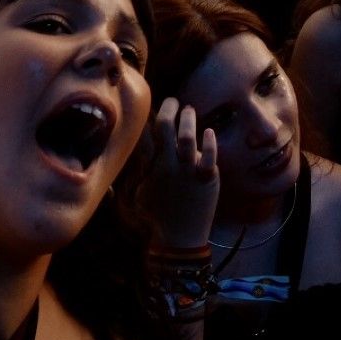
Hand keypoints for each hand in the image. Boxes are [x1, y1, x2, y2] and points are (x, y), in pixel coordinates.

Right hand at [141, 99, 218, 250]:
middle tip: (172, 101)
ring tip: (189, 110)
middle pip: (166, 128)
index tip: (150, 106)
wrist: (180, 238)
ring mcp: (189, 171)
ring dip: (187, 119)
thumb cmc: (157, 217)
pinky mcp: (207, 178)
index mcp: (151, 169)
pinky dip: (210, 141)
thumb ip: (136, 173)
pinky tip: (209, 131)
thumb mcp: (138, 195)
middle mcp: (169, 166)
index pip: (146, 135)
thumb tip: (130, 154)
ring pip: (188, 137)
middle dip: (168, 109)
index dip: (148, 117)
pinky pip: (210, 155)